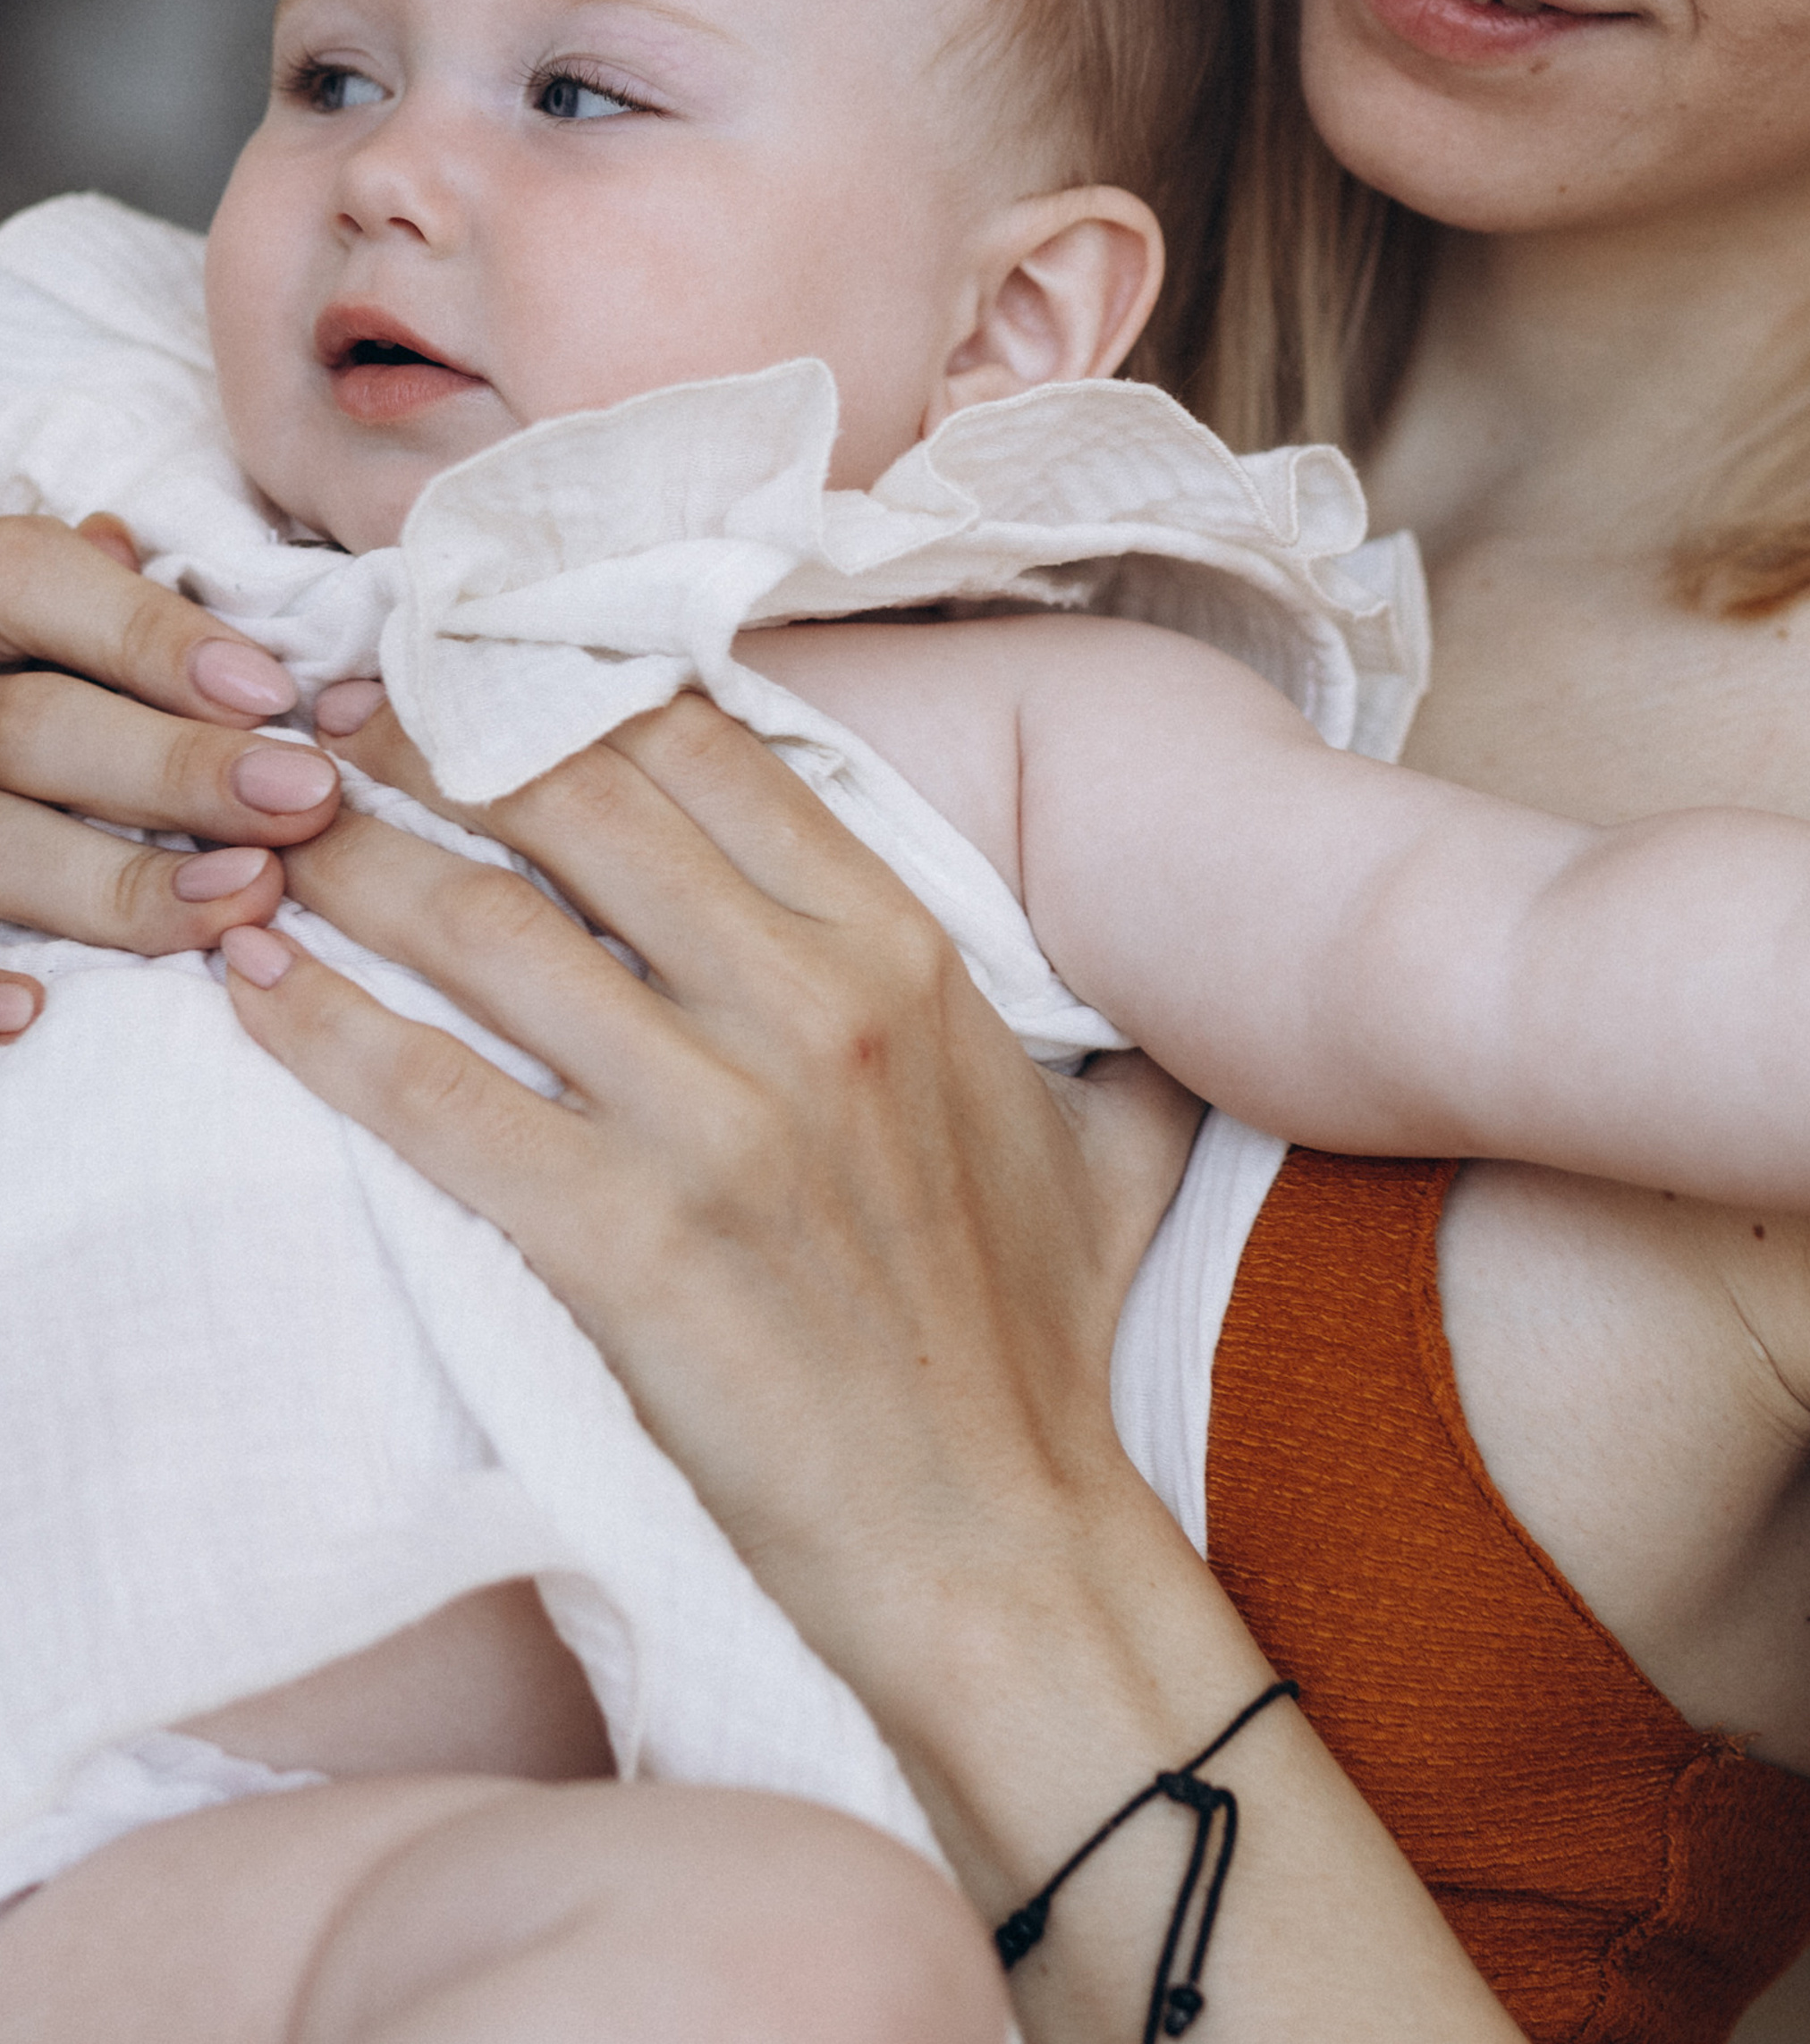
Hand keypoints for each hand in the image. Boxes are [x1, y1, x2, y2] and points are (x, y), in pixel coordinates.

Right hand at [0, 512, 341, 1038]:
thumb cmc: (7, 652)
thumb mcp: (21, 586)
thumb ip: (85, 582)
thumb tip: (128, 541)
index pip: (45, 586)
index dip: (158, 642)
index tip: (273, 691)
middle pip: (41, 728)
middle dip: (180, 770)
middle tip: (304, 797)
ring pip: (1, 849)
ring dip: (122, 883)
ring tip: (246, 893)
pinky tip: (37, 1011)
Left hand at [222, 698, 1507, 2038]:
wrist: (1004, 1546)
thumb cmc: (1038, 1347)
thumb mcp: (1108, 1137)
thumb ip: (1104, 1027)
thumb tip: (1155, 979)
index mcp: (907, 950)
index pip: (705, 749)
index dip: (567, 682)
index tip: (470, 660)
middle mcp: (811, 1002)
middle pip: (575, 798)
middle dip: (432, 738)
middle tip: (331, 721)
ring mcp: (718, 1120)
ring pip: (486, 929)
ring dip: (353, 866)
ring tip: (263, 839)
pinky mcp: (629, 1243)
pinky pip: (434, 1099)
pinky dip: (327, 1032)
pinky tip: (257, 990)